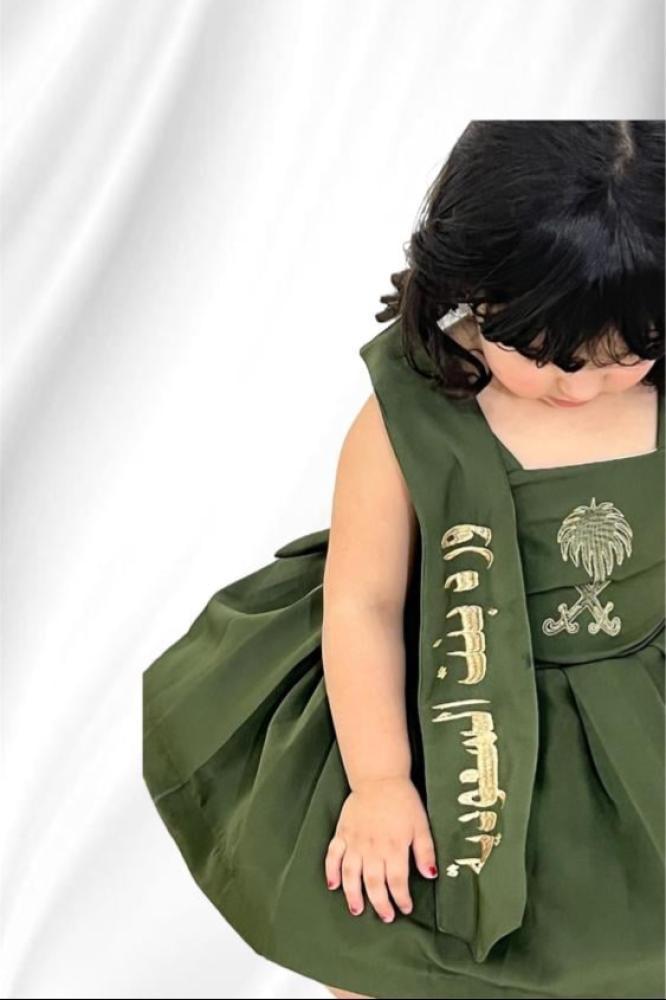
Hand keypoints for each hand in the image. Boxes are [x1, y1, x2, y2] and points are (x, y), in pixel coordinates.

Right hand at [324, 776, 438, 922]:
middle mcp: (373, 848)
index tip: (405, 908)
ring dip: (353, 894)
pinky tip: (332, 884)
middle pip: (374, 883)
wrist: (380, 778)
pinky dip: (331, 871)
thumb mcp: (422, 825)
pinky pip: (333, 855)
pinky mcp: (342, 833)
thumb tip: (430, 875)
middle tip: (385, 917)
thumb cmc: (403, 801)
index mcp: (394, 847)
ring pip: (351, 874)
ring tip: (357, 909)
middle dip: (380, 903)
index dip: (401, 898)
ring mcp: (355, 841)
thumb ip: (425, 851)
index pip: (397, 881)